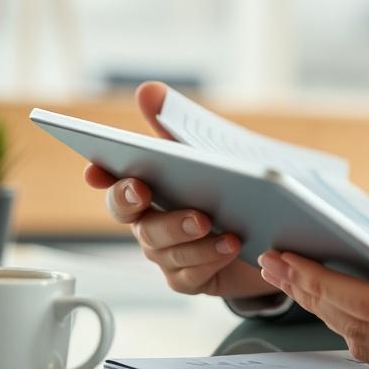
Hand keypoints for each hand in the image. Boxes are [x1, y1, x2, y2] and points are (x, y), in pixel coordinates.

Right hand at [83, 81, 274, 299]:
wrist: (274, 232)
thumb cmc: (231, 189)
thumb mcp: (208, 152)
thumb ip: (173, 125)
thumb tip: (148, 90)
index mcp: (149, 187)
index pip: (113, 179)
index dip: (100, 174)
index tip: (95, 168)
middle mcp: (150, 220)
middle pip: (128, 214)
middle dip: (131, 201)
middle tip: (143, 190)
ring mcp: (167, 252)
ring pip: (159, 246)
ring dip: (183, 233)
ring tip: (209, 221)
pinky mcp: (191, 277)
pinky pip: (188, 272)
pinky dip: (208, 258)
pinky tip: (229, 244)